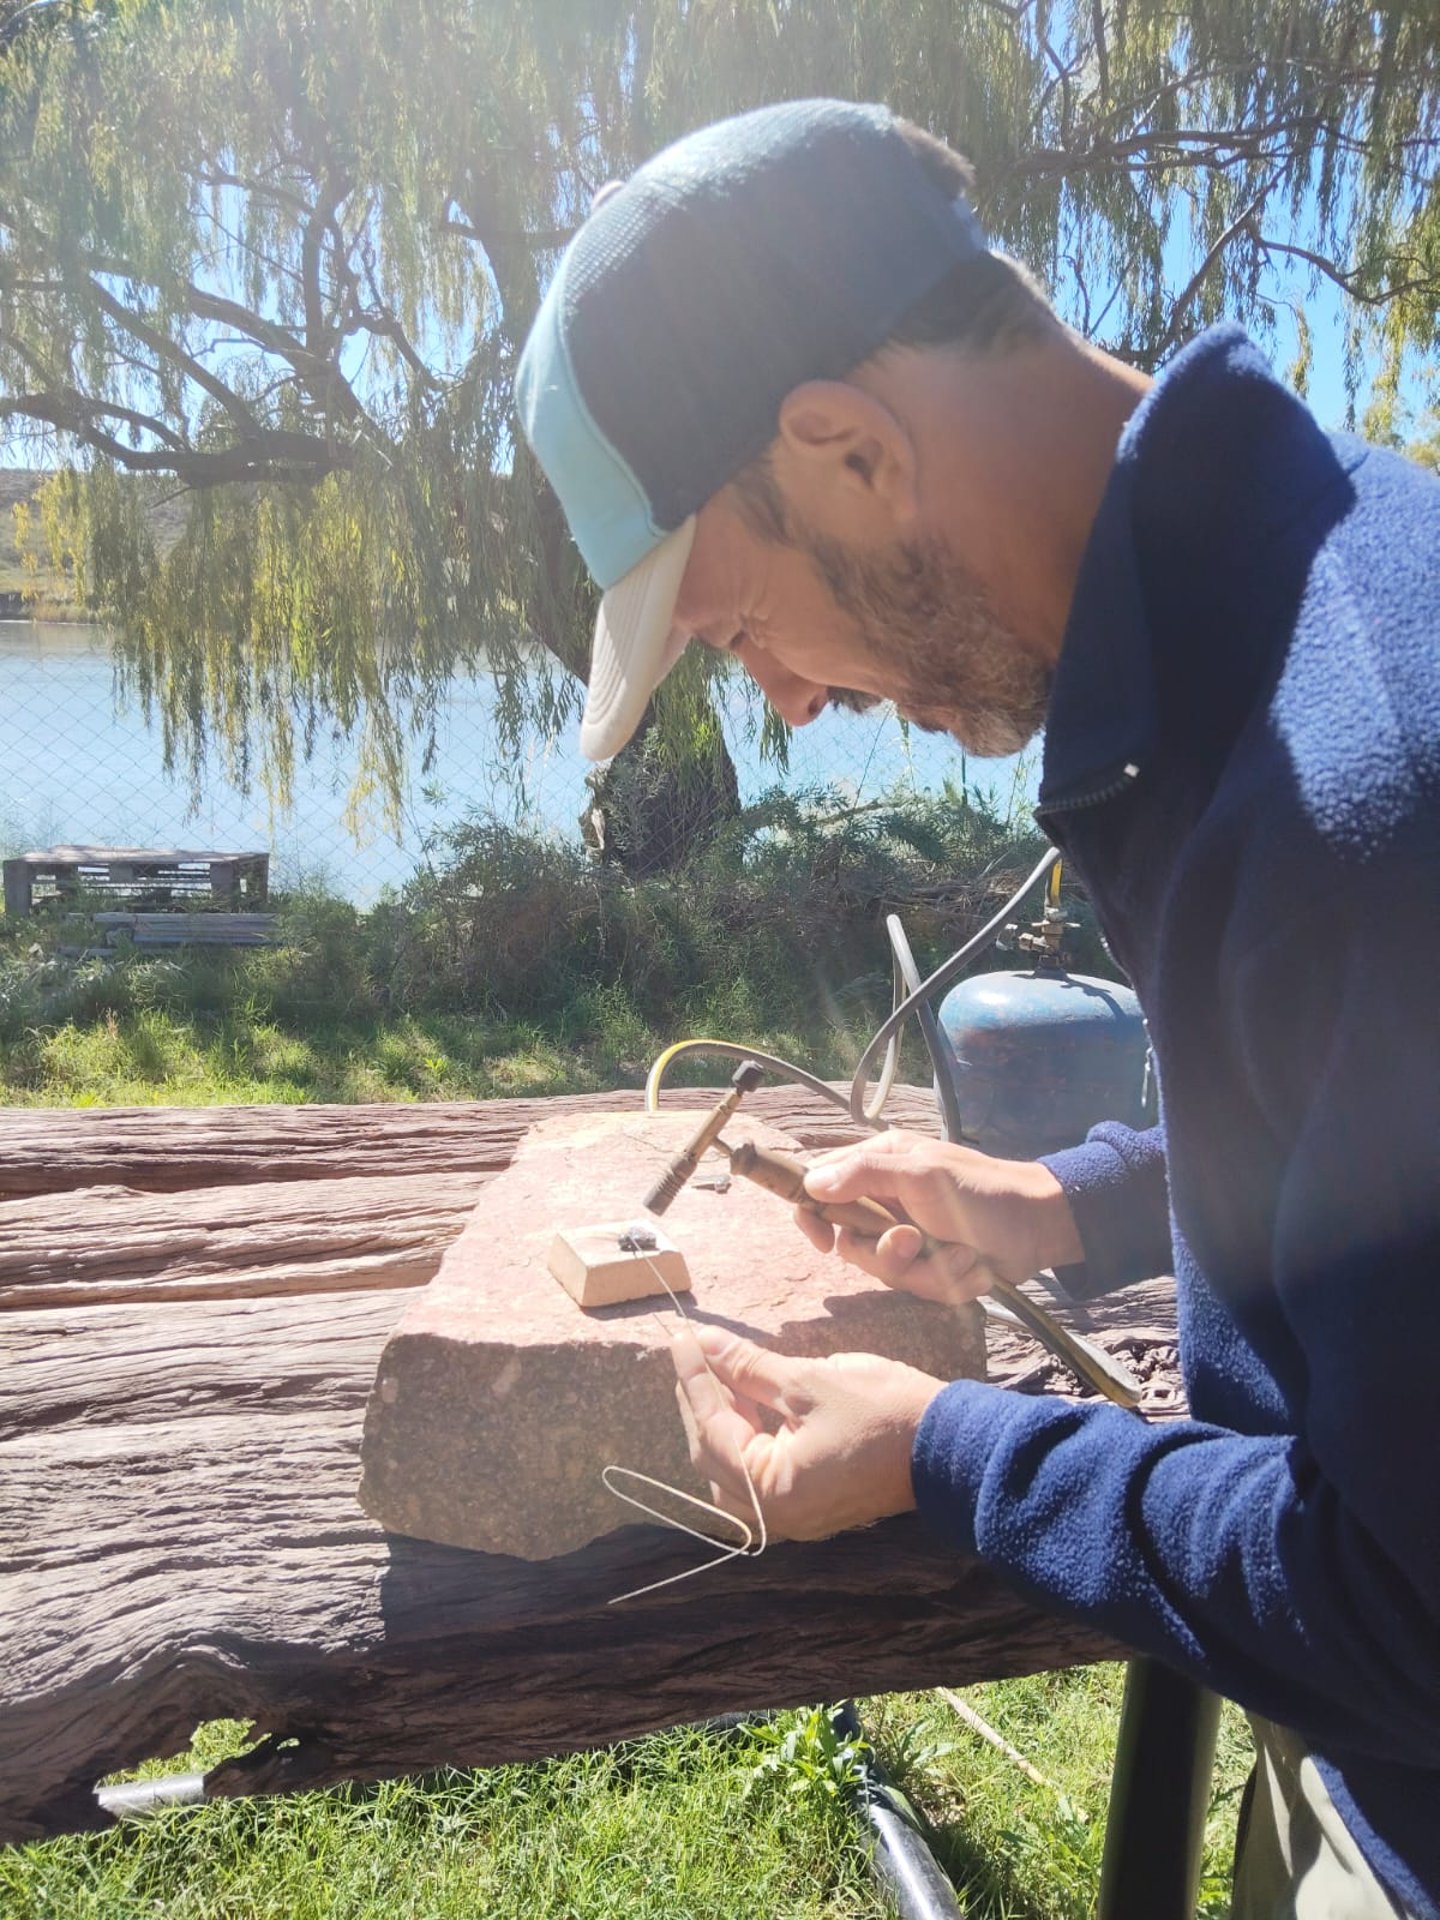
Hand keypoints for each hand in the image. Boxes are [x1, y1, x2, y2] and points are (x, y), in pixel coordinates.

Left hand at [671, 1323, 942, 1541]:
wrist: (947, 1446)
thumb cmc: (883, 1412)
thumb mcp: (809, 1382)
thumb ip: (749, 1368)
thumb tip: (705, 1344)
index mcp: (770, 1493)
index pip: (712, 1428)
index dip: (695, 1378)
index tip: (682, 1339)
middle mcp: (774, 1517)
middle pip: (712, 1455)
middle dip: (702, 1400)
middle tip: (695, 1351)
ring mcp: (792, 1516)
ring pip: (732, 1467)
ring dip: (722, 1419)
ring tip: (721, 1370)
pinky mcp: (808, 1505)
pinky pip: (759, 1473)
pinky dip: (747, 1436)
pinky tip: (749, 1399)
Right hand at [796, 1131, 1082, 1303]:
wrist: (1039, 1227)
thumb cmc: (980, 1190)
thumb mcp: (921, 1173)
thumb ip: (865, 1174)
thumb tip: (812, 1183)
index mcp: (878, 1167)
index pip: (820, 1189)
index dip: (813, 1215)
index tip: (823, 1239)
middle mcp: (886, 1203)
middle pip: (851, 1244)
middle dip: (886, 1253)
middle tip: (914, 1241)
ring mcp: (909, 1239)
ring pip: (886, 1272)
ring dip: (928, 1269)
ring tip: (962, 1254)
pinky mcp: (931, 1268)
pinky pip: (920, 1288)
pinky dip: (950, 1280)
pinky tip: (974, 1266)